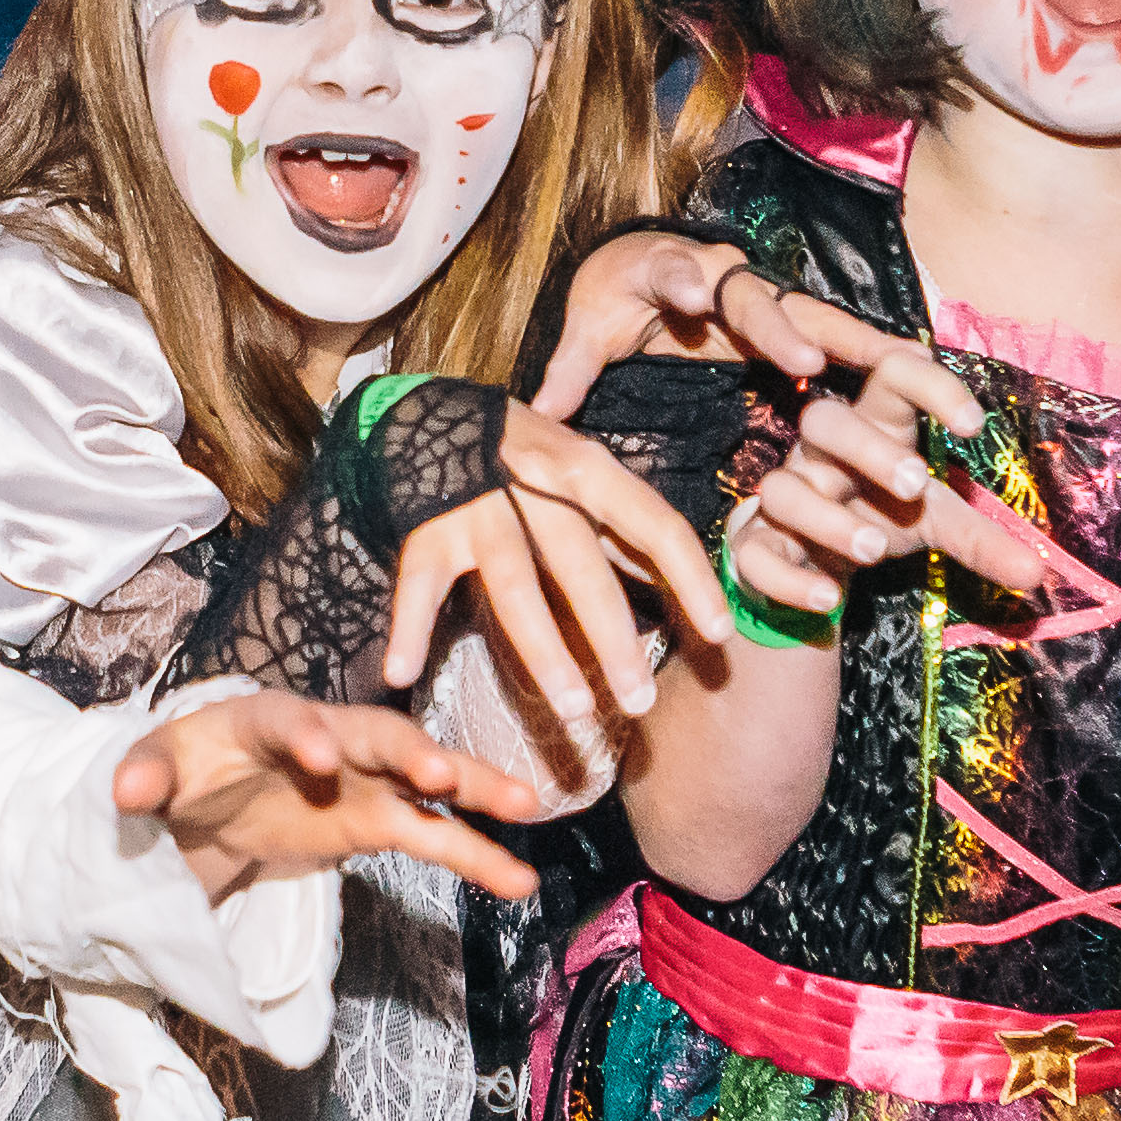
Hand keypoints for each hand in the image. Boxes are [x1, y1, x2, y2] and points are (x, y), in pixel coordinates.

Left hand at [122, 693, 551, 904]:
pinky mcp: (380, 820)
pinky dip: (477, 854)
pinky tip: (519, 880)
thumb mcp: (153, 771)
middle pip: (376, 735)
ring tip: (526, 807)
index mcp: (264, 718)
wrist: (209, 799)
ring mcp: (363, 779)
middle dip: (408, 752)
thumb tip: (122, 790)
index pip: (283, 718)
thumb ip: (143, 773)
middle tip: (438, 775)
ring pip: (427, 778)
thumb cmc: (186, 770)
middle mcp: (328, 737)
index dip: (302, 733)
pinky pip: (437, 836)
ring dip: (474, 788)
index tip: (319, 757)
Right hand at [377, 402, 728, 725]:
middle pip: (582, 565)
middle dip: (614, 638)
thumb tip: (690, 591)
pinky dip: (408, 628)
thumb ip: (630, 532)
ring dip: (545, 651)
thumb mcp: (587, 478)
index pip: (654, 524)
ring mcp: (478, 506)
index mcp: (590, 470)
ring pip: (514, 585)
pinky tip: (401, 674)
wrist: (433, 411)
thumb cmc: (530, 458)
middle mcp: (537, 483)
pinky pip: (419, 585)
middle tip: (641, 702)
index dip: (691, 578)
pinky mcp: (426, 528)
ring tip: (574, 710)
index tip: (719, 635)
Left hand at [531, 237, 987, 445]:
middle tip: (805, 364)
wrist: (649, 272)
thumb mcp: (584, 327)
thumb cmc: (617, 297)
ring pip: (832, 327)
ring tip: (921, 395)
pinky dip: (904, 378)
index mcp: (672, 268)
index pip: (676, 269)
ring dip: (878, 360)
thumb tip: (535, 415)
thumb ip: (566, 367)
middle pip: (762, 300)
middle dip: (784, 329)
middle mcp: (735, 280)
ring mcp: (779, 305)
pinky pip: (861, 354)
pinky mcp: (809, 332)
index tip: (695, 289)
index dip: (685, 278)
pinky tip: (951, 412)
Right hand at [719, 386, 1051, 621]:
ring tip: (875, 551)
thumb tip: (1038, 577)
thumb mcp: (933, 522)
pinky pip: (755, 555)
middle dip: (866, 448)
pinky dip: (790, 580)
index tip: (973, 425)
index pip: (893, 376)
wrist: (809, 560)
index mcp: (871, 427)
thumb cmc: (877, 517)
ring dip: (829, 519)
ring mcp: (783, 498)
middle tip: (916, 484)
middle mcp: (820, 455)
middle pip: (824, 420)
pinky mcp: (755, 547)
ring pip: (782, 489)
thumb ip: (981, 541)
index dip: (930, 386)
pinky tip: (830, 601)